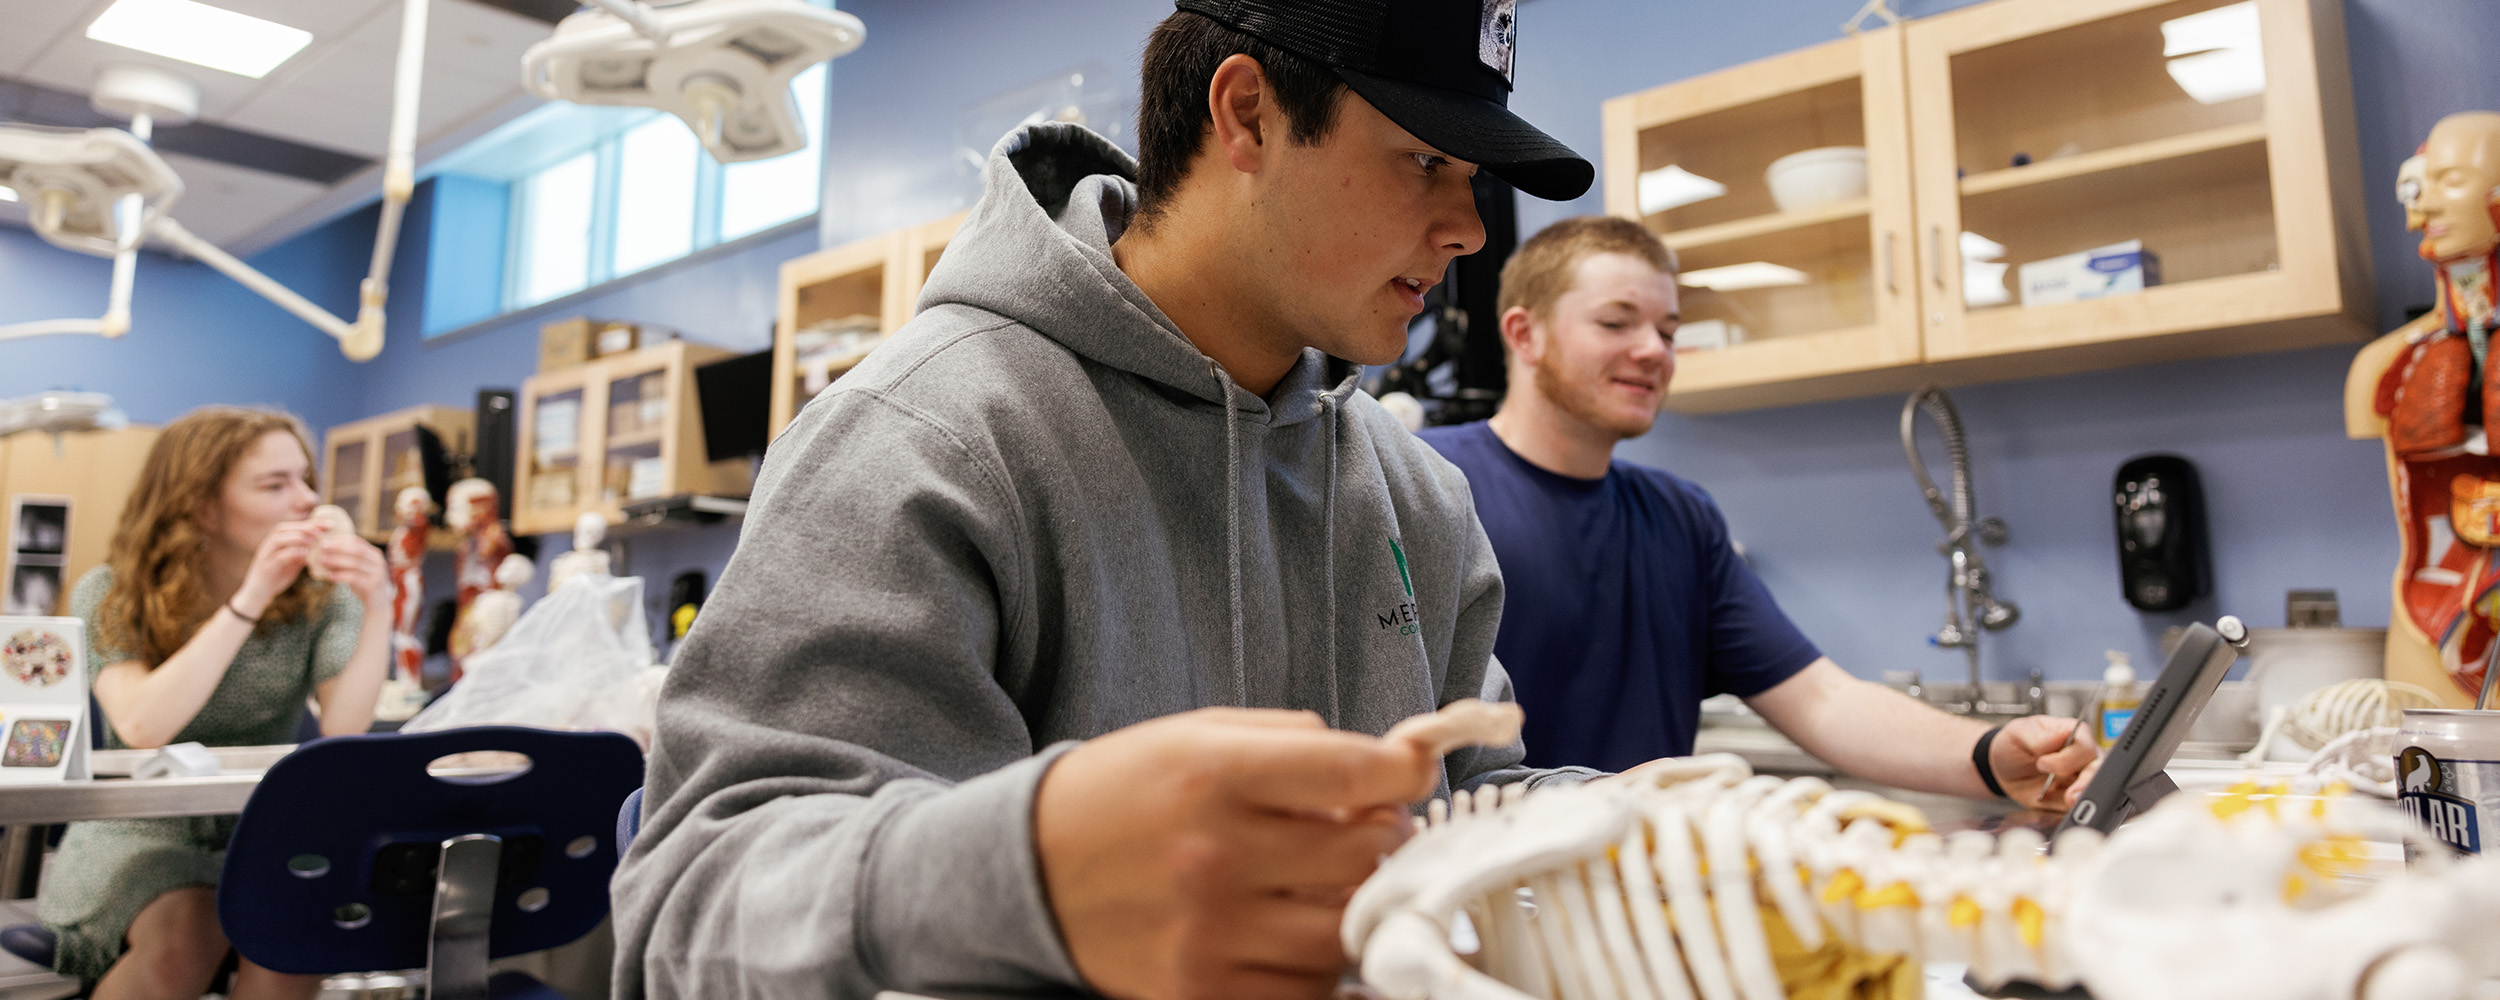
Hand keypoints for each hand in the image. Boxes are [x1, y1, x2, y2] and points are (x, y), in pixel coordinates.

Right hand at [234, 522, 321, 615]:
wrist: (257, 594)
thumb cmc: (276, 577)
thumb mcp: (292, 563)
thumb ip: (302, 554)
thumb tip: (319, 546)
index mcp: (274, 542)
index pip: (290, 526)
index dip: (309, 523)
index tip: (328, 524)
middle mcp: (267, 546)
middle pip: (283, 528)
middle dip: (303, 527)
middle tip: (320, 531)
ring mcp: (265, 556)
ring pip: (278, 540)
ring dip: (297, 538)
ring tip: (313, 541)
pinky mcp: (265, 568)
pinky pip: (278, 557)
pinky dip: (291, 553)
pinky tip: (304, 555)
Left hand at [315, 533, 392, 610]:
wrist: (378, 603)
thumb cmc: (364, 583)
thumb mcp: (359, 569)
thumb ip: (349, 560)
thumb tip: (326, 552)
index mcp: (374, 554)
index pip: (357, 542)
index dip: (341, 540)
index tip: (326, 541)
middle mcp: (378, 562)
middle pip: (357, 550)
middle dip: (338, 548)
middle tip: (322, 547)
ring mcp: (377, 573)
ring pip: (355, 563)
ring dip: (337, 561)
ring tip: (323, 561)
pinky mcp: (372, 585)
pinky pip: (354, 578)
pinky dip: (340, 576)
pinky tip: (330, 576)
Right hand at [1034, 707, 1442, 999]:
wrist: (1028, 868)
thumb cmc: (1123, 793)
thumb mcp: (1198, 735)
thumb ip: (1297, 742)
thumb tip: (1391, 765)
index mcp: (1216, 773)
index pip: (1356, 774)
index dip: (1406, 772)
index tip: (1408, 774)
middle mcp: (1215, 854)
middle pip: (1367, 855)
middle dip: (1384, 838)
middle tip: (1367, 830)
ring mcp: (1208, 932)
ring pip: (1346, 931)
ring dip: (1356, 905)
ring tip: (1326, 882)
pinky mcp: (1199, 990)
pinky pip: (1306, 992)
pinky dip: (1318, 965)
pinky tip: (1295, 931)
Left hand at [1988, 715, 2103, 811]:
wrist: (2002, 770)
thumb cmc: (2014, 745)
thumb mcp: (2018, 733)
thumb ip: (2038, 735)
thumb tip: (2060, 734)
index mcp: (2073, 735)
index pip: (2084, 746)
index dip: (2067, 758)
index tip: (2043, 764)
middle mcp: (2081, 757)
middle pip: (2098, 769)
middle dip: (2086, 782)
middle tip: (2069, 793)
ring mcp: (2079, 779)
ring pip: (2095, 788)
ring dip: (2085, 797)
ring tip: (2070, 801)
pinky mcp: (2072, 798)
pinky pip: (2080, 806)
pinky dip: (2075, 811)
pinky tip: (2067, 812)